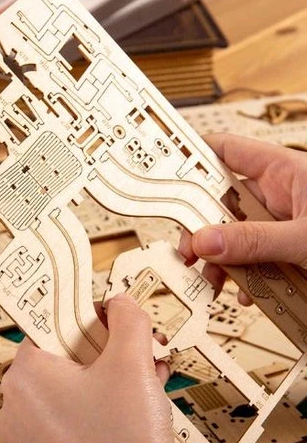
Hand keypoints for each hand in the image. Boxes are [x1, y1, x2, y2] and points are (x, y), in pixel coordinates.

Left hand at [0, 294, 185, 442]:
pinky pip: (74, 411)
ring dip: (114, 372)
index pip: (52, 323)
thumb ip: (128, 320)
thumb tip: (121, 302)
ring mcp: (31, 432)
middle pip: (66, 353)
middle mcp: (18, 402)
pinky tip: (139, 401)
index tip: (114, 317)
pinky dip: (104, 400)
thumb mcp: (132, 364)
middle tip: (142, 345)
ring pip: (74, 383)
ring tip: (151, 373)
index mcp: (25, 373)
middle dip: (111, 346)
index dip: (88, 315)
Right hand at [179, 133, 306, 302]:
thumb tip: (206, 241)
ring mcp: (277, 222)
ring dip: (219, 260)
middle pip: (219, 201)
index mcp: (281, 171)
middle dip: (200, 227)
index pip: (224, 151)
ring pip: (231, 234)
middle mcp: (275, 193)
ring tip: (215, 282)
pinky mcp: (282, 248)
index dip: (189, 155)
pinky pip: (250, 257)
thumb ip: (255, 240)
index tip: (160, 171)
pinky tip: (246, 291)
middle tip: (187, 250)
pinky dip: (243, 276)